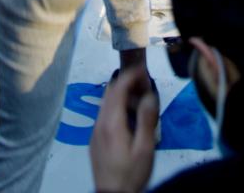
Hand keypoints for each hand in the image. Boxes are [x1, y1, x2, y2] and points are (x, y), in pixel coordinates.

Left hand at [90, 65, 158, 192]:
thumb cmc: (131, 173)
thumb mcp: (145, 148)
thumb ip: (146, 119)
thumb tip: (148, 94)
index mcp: (111, 123)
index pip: (117, 89)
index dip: (130, 75)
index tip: (143, 69)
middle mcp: (99, 123)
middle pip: (109, 93)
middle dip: (124, 82)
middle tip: (143, 80)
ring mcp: (95, 132)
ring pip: (105, 104)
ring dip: (119, 94)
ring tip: (138, 97)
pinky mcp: (95, 140)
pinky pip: (103, 115)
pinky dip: (115, 106)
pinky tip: (127, 116)